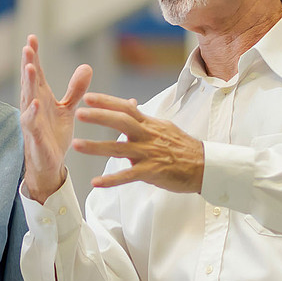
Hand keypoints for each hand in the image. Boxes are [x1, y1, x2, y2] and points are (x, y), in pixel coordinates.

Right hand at [19, 34, 91, 200]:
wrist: (49, 164)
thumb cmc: (53, 134)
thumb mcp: (68, 110)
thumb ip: (75, 90)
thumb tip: (87, 67)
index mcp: (41, 97)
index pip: (35, 73)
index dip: (33, 56)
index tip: (32, 38)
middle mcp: (33, 106)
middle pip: (29, 81)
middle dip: (28, 63)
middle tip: (28, 46)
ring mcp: (32, 121)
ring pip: (28, 99)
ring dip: (27, 84)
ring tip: (29, 68)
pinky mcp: (35, 137)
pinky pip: (32, 124)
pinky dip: (32, 114)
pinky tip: (36, 104)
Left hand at [72, 92, 204, 192]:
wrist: (205, 166)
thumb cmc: (183, 148)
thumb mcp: (163, 127)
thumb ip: (144, 118)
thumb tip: (131, 103)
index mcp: (149, 124)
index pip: (126, 108)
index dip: (107, 101)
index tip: (88, 97)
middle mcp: (148, 136)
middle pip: (121, 121)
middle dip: (99, 116)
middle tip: (78, 113)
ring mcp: (149, 154)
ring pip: (119, 149)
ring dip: (96, 147)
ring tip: (76, 145)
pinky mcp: (152, 172)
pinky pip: (128, 176)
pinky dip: (111, 180)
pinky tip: (95, 183)